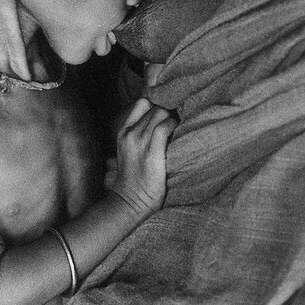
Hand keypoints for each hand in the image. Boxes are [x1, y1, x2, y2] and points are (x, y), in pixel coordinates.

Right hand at [111, 97, 175, 217]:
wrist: (130, 201)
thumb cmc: (136, 178)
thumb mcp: (131, 150)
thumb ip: (141, 134)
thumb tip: (163, 121)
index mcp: (123, 131)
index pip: (141, 103)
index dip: (157, 102)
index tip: (169, 109)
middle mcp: (130, 133)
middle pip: (153, 106)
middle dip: (168, 109)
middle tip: (180, 118)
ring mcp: (139, 142)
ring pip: (159, 112)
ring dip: (173, 116)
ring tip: (180, 126)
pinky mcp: (150, 152)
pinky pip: (163, 128)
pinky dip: (173, 125)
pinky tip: (178, 133)